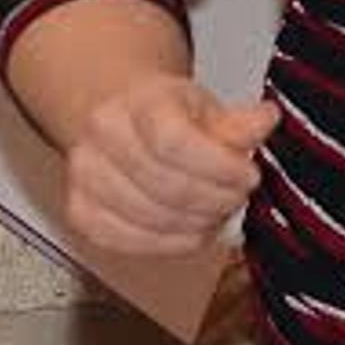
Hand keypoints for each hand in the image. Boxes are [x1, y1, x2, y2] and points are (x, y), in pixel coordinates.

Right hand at [61, 70, 279, 257]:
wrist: (122, 118)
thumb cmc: (166, 114)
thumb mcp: (208, 107)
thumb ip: (239, 122)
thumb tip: (265, 120)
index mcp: (138, 100)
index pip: (173, 142)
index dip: (218, 167)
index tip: (248, 175)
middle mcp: (102, 134)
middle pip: (166, 186)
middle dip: (215, 201)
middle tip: (237, 198)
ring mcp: (85, 174)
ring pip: (151, 219)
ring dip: (196, 225)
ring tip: (215, 212)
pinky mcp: (80, 210)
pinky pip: (128, 242)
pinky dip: (169, 244)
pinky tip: (190, 230)